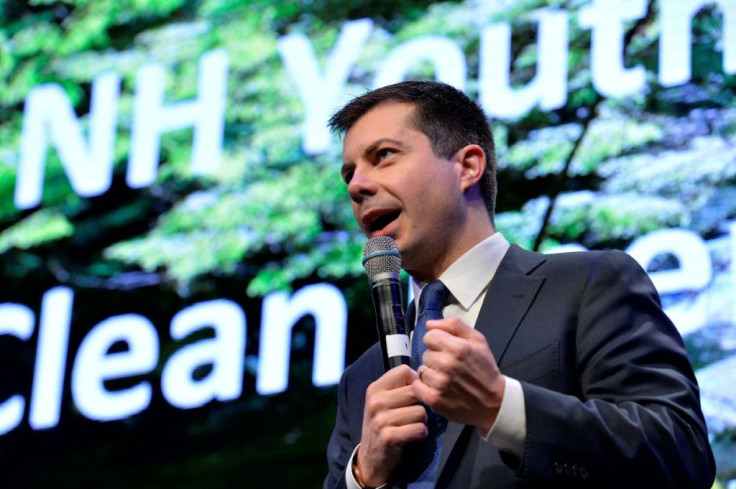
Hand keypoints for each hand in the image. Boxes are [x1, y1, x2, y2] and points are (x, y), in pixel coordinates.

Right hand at [357, 364, 428, 486]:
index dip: (415, 382)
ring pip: (420, 412)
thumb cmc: (382, 425)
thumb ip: (398, 387)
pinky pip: (419, 429)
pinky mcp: (389, 437)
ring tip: (412, 426)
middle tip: (414, 414)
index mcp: (375, 389)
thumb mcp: (382, 402)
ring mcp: (381, 420)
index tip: (412, 395)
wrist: (371, 459)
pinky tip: (413, 436)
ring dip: (422, 421)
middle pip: (415, 391)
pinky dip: (421, 433)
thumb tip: (423, 375)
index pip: (404, 371)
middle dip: (421, 403)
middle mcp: (376, 402)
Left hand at [412, 317, 504, 433]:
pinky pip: (417, 387)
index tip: (445, 349)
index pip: (429, 336)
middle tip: (449, 366)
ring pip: (422, 370)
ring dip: (431, 374)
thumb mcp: (478, 340)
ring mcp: (440, 383)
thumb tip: (429, 324)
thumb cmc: (485, 369)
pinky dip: (424, 388)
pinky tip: (437, 389)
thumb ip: (454, 325)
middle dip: (435, 358)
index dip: (437, 342)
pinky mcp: (434, 400)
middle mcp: (447, 364)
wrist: (494, 402)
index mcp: (458, 347)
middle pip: (426, 354)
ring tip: (445, 379)